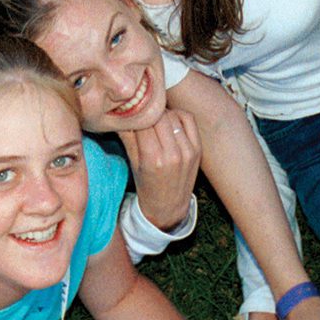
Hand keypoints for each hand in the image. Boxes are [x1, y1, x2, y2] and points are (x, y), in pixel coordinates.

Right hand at [118, 108, 200, 231]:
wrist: (168, 207)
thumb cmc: (146, 185)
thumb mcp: (132, 162)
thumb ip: (127, 136)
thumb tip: (121, 111)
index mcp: (153, 159)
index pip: (143, 123)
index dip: (135, 115)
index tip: (131, 113)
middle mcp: (172, 154)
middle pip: (159, 116)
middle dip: (148, 113)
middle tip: (142, 114)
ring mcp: (188, 151)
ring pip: (173, 115)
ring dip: (162, 113)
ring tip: (154, 119)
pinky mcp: (198, 148)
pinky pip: (188, 119)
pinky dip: (177, 115)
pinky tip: (169, 120)